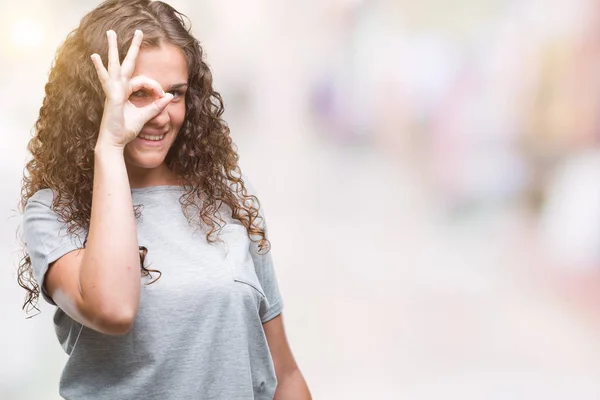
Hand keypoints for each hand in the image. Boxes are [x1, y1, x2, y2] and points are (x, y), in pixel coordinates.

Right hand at [91, 30, 173, 148]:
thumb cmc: (126, 130)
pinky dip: (100, 69)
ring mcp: (113, 90)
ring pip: (115, 65)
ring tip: (110, 33)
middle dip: (132, 47)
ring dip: (113, 49)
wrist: (115, 142)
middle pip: (126, 63)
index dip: (155, 87)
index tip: (163, 97)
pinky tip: (95, 56)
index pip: (144, 80)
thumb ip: (157, 106)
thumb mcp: (146, 116)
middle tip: (138, 31)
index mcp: (126, 91)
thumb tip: (170, 96)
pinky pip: (107, 81)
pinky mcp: (111, 97)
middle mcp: (118, 87)